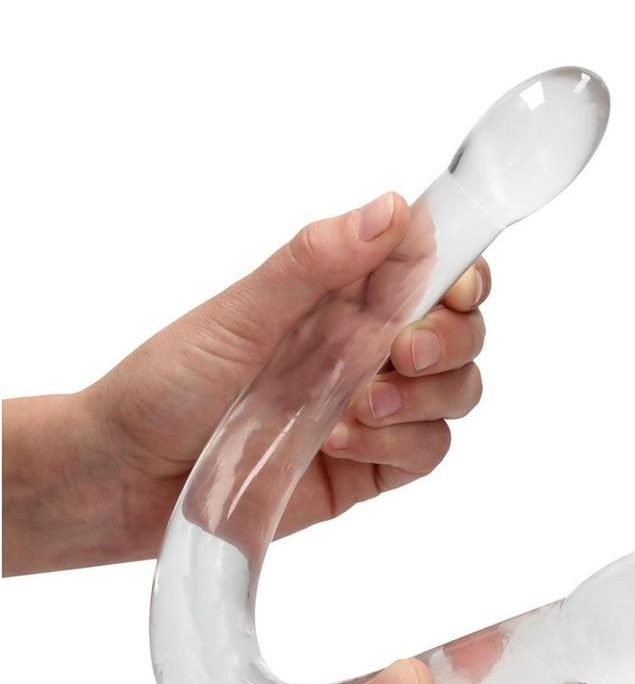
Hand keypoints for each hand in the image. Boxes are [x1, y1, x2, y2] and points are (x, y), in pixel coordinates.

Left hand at [2, 192, 488, 573]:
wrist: (125, 475)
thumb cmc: (165, 384)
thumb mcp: (237, 314)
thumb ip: (314, 265)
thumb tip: (392, 209)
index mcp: (339, 297)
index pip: (432, 272)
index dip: (460, 275)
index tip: (451, 287)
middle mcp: (363, 349)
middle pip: (461, 334)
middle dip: (450, 338)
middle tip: (405, 349)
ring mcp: (369, 411)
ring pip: (454, 394)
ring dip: (426, 395)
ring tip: (360, 405)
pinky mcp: (365, 469)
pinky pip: (425, 453)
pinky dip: (400, 443)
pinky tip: (342, 440)